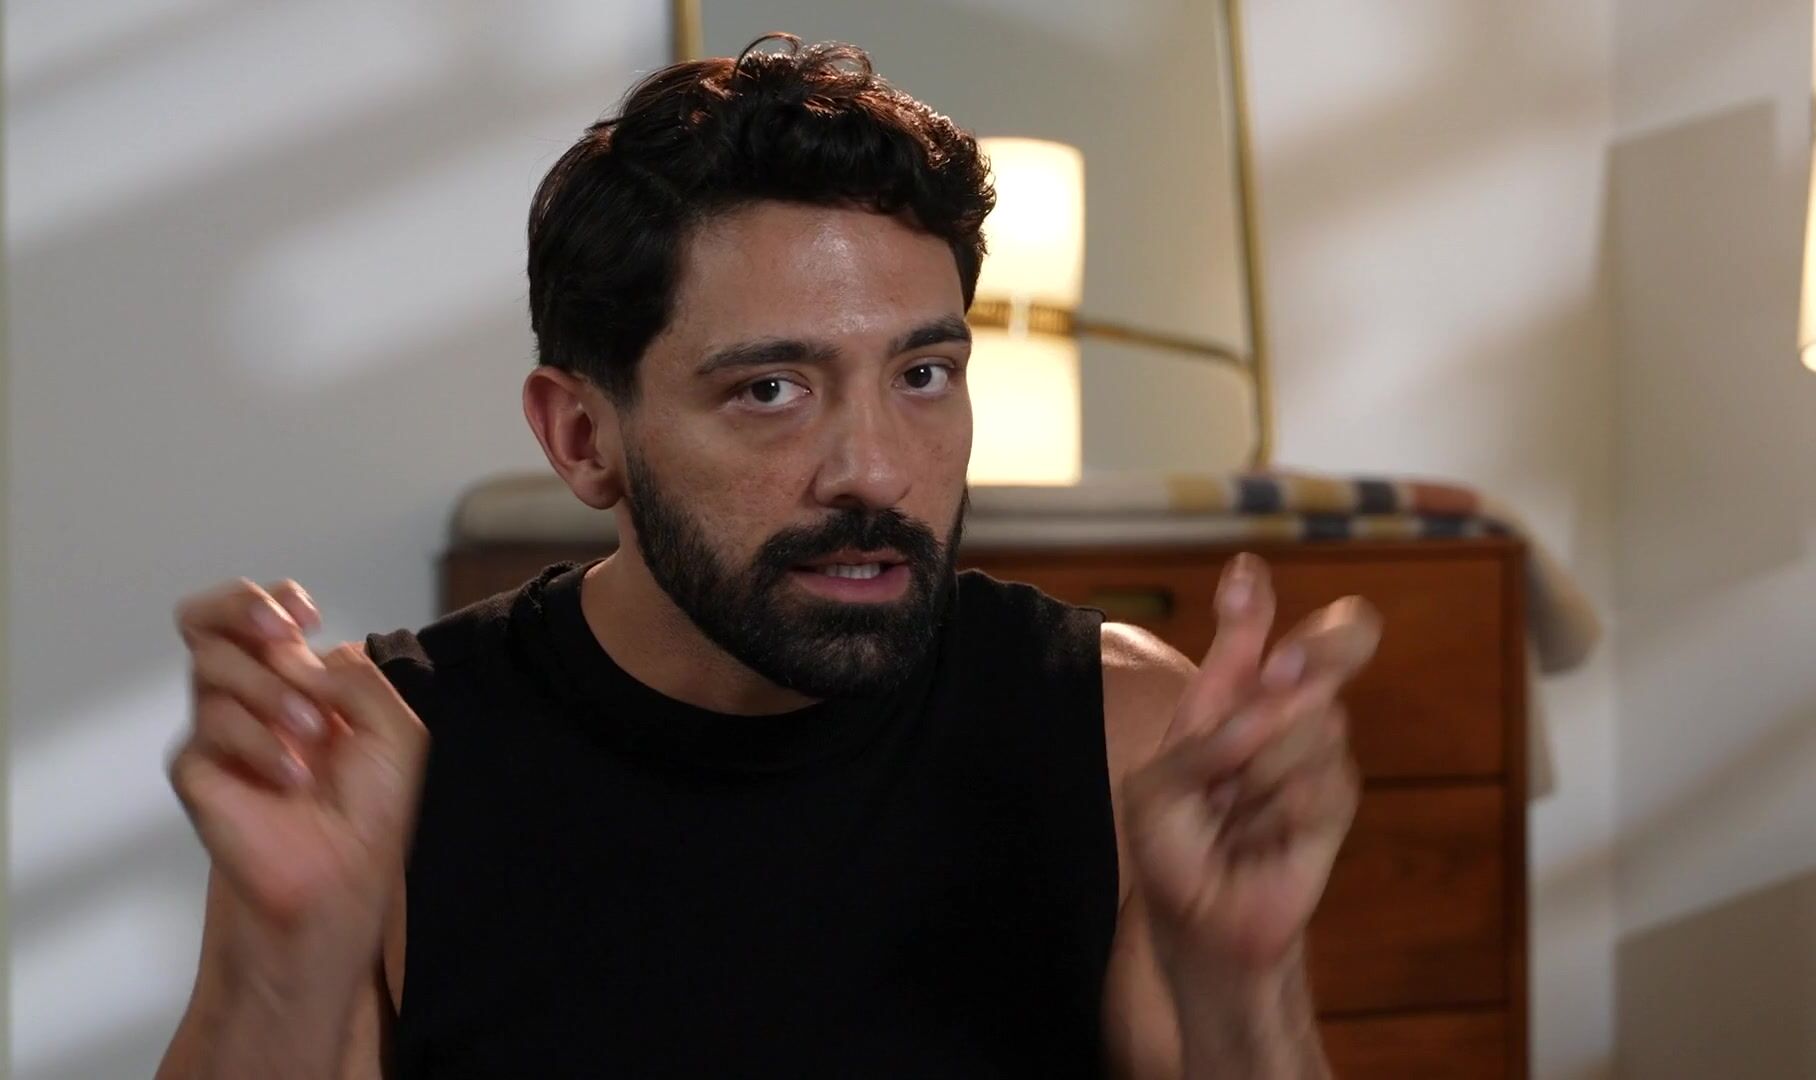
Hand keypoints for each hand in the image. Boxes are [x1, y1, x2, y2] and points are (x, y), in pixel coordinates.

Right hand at [168, 579, 426, 942]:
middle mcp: (250, 693)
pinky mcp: (198, 768)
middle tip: (284, 634)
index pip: (258, 614)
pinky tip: (292, 778)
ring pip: (211, 668)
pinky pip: (209, 731)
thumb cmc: (372, 803)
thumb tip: (299, 654)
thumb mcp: (395, 727)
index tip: (305, 615)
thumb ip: (356, 678)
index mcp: (296, 675)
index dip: (269, 600)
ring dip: (271, 693)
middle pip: (207, 620)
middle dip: (240, 610)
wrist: (347, 869)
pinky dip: (260, 747)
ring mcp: (219, 728)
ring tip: (314, 734)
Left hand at [1123, 553, 1380, 976]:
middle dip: (1309, 655)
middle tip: (1285, 668)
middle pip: (1322, 654)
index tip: (1242, 574)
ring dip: (1261, 770)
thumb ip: (1206, 735)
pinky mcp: (1334, 806)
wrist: (1200, 919)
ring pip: (1312, 724)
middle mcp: (1281, 713)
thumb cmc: (1172, 841)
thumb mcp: (1157, 786)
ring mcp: (1314, 755)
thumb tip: (1270, 693)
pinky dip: (1282, 809)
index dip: (1248, 607)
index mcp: (1229, 697)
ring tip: (1233, 813)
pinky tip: (1260, 836)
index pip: (1251, 639)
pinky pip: (1321, 783)